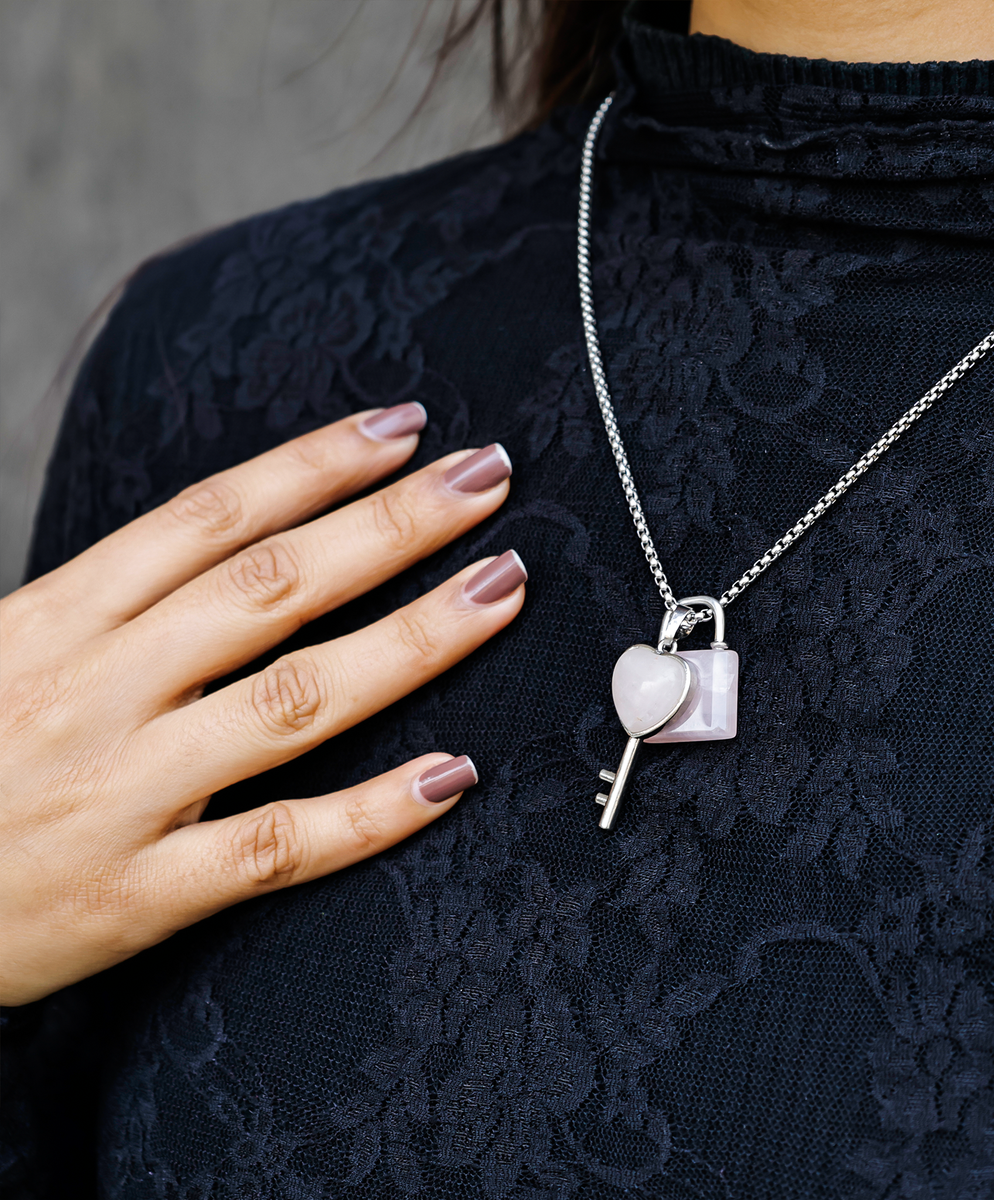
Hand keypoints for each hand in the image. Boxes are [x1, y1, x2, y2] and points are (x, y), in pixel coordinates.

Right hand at [0, 405, 525, 1005]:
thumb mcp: (6, 645)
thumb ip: (113, 595)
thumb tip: (232, 531)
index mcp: (59, 618)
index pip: (212, 517)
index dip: (315, 463)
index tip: (405, 426)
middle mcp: (100, 688)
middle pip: (274, 587)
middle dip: (392, 525)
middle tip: (487, 477)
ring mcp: (124, 791)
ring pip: (296, 700)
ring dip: (412, 640)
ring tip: (502, 590)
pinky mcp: (139, 893)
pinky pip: (279, 846)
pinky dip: (374, 813)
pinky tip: (456, 774)